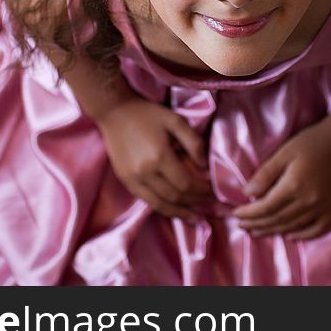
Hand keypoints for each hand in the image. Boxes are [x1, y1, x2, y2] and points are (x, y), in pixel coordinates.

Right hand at [96, 96, 213, 220]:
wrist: (115, 112)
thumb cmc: (148, 114)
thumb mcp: (176, 120)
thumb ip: (193, 142)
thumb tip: (205, 167)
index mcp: (160, 156)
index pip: (186, 183)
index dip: (202, 190)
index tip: (214, 191)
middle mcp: (145, 172)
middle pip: (176, 196)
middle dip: (196, 201)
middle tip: (210, 202)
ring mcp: (133, 179)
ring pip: (161, 204)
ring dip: (180, 212)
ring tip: (195, 217)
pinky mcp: (125, 181)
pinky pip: (147, 201)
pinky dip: (163, 208)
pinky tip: (174, 210)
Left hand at [232, 120, 330, 239]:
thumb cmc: (312, 141)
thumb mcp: (284, 152)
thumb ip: (266, 173)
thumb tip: (247, 194)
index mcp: (294, 186)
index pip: (265, 208)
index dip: (248, 214)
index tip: (235, 214)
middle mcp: (309, 202)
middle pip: (277, 220)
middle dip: (256, 224)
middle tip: (241, 226)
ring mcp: (323, 207)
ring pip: (293, 226)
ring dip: (273, 231)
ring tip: (257, 232)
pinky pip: (318, 229)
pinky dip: (304, 236)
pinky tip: (290, 236)